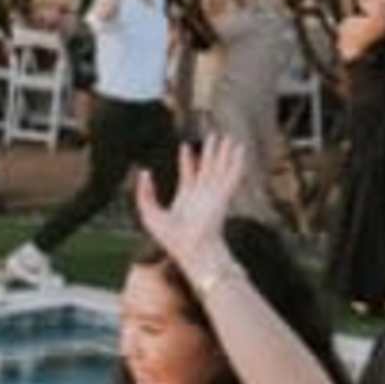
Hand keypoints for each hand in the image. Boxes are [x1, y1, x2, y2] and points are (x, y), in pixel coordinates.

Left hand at [133, 135, 250, 271]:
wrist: (190, 248)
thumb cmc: (170, 237)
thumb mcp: (149, 213)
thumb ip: (144, 192)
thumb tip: (144, 172)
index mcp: (186, 197)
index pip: (188, 173)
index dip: (187, 159)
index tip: (185, 146)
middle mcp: (202, 194)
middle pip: (208, 167)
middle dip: (211, 151)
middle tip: (214, 136)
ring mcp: (214, 193)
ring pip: (221, 167)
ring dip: (225, 152)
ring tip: (229, 137)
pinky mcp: (223, 195)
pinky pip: (232, 174)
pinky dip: (237, 161)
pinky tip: (240, 149)